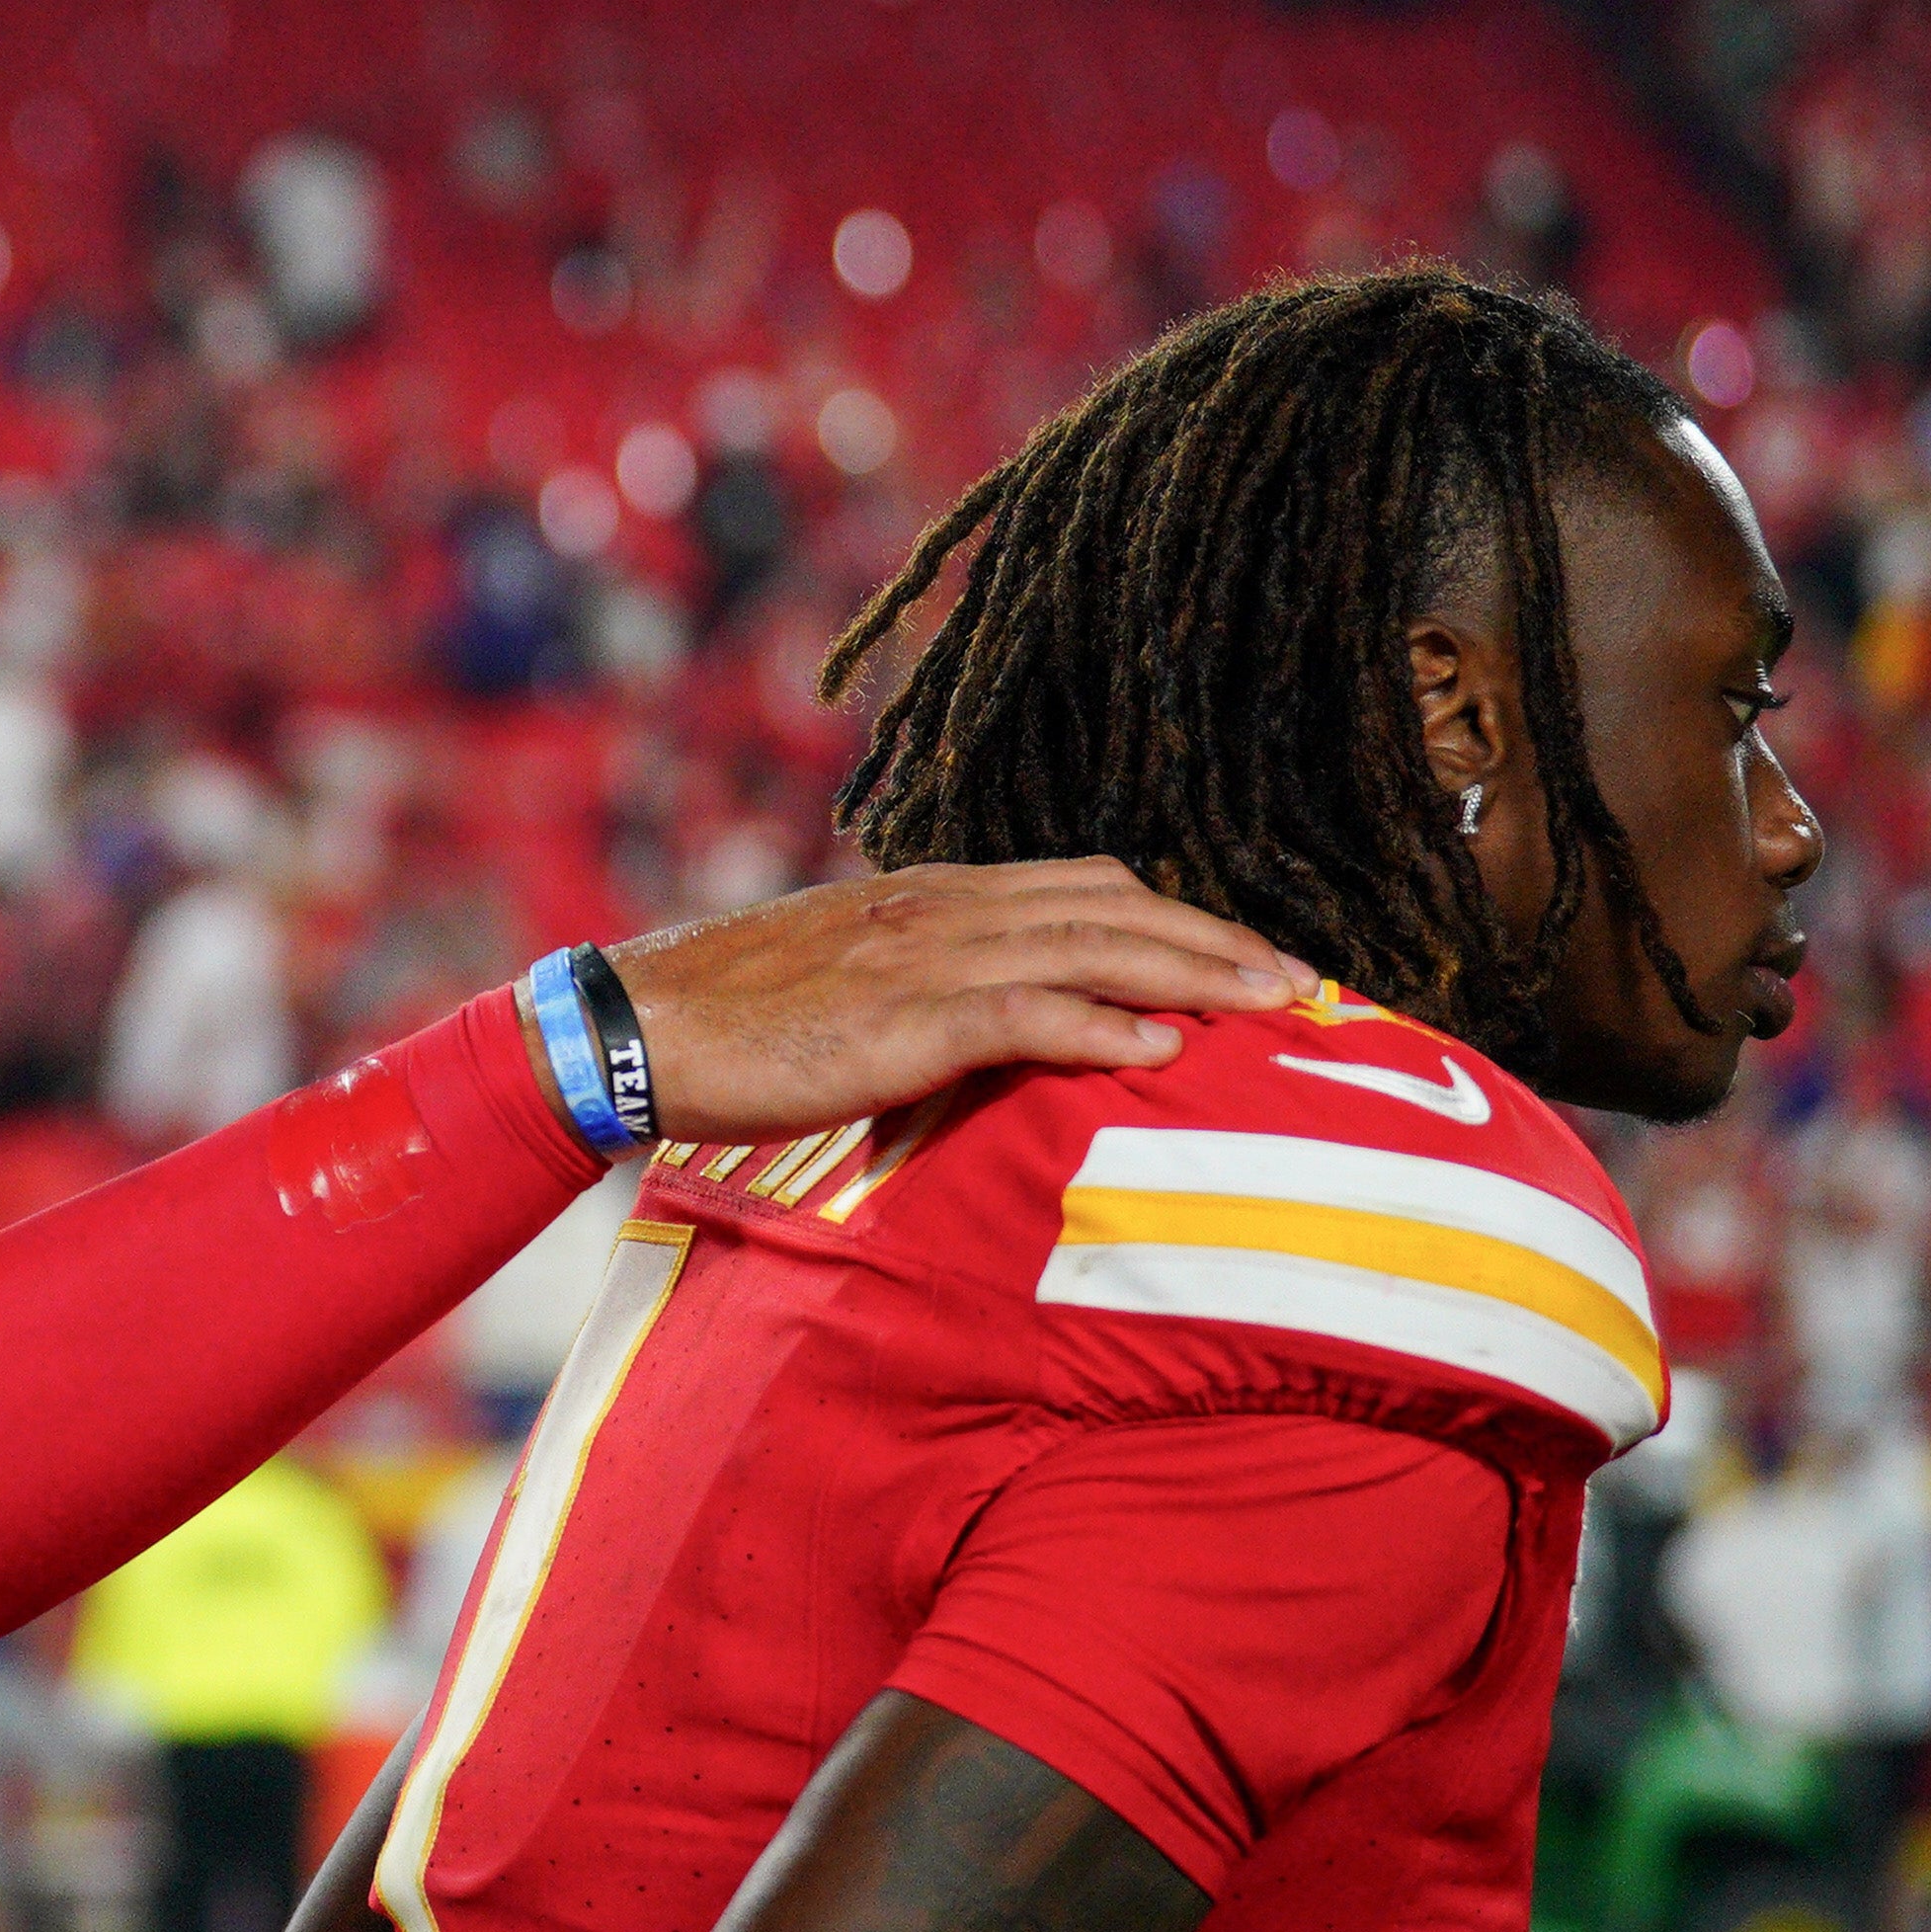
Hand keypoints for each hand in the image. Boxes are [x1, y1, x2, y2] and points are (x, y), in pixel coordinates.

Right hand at [607, 860, 1304, 1144]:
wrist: (629, 1025)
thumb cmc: (720, 1020)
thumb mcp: (833, 982)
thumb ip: (911, 986)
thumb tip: (973, 1024)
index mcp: (924, 897)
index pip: (1079, 884)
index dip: (1169, 914)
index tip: (1235, 950)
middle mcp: (938, 910)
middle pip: (1111, 905)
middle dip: (1215, 938)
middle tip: (1301, 977)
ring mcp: (922, 958)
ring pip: (1092, 946)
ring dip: (1195, 972)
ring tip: (1274, 1002)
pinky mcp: (902, 1019)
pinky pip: (1029, 1011)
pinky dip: (1107, 1024)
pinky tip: (1166, 1047)